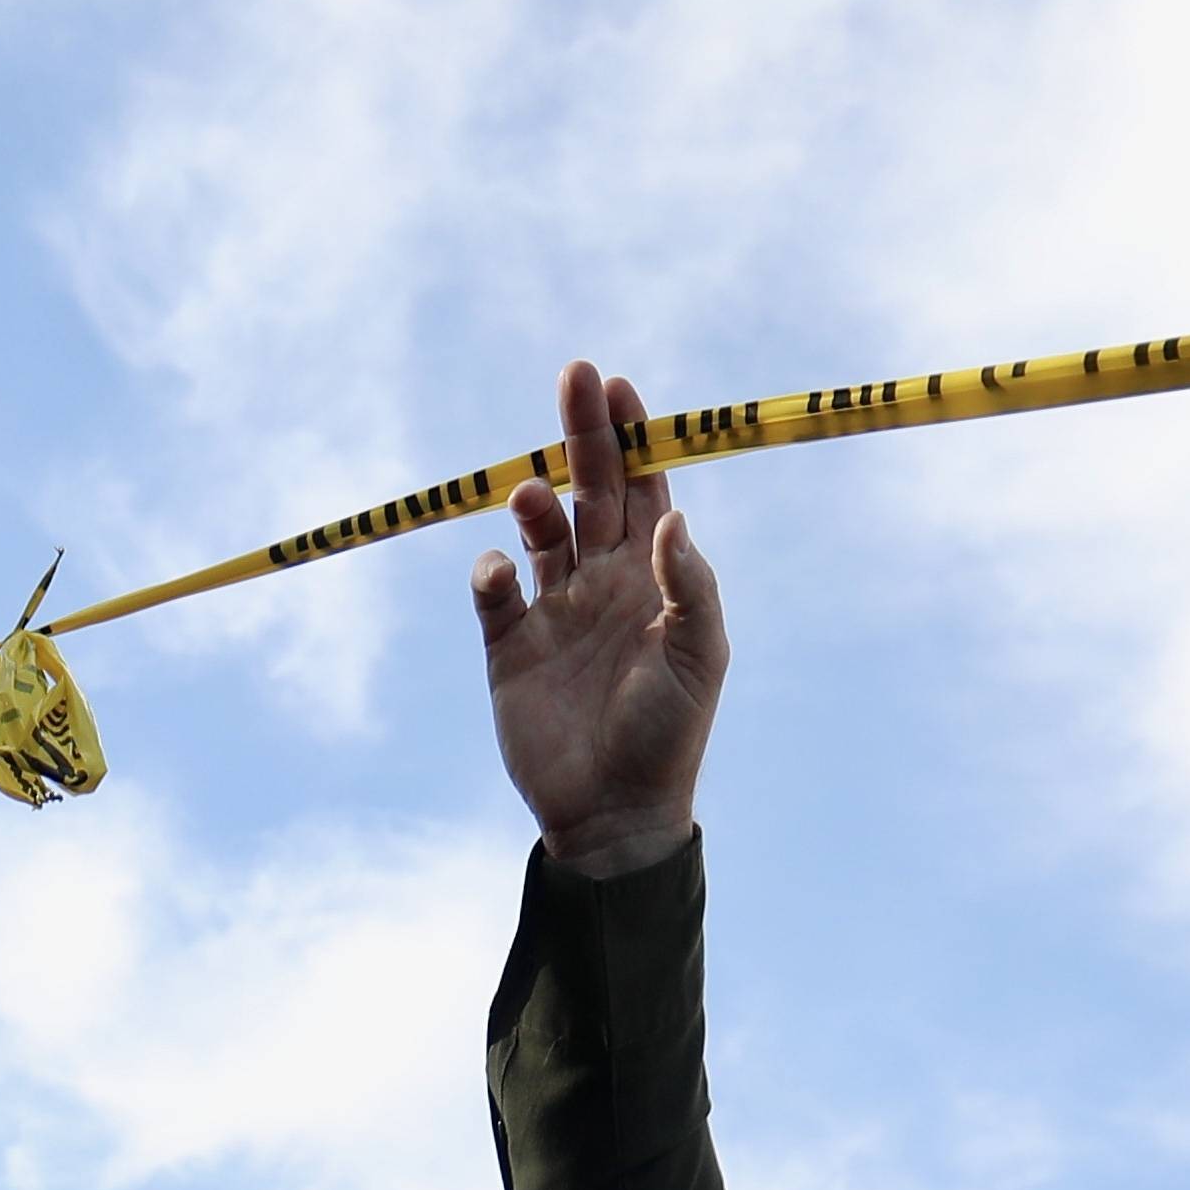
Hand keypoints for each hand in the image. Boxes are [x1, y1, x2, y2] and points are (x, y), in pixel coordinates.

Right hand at [473, 355, 726, 877]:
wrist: (613, 813)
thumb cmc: (670, 734)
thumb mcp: (698, 656)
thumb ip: (687, 585)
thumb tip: (671, 515)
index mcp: (651, 577)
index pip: (643, 489)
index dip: (633, 437)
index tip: (621, 388)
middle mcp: (600, 581)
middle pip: (588, 489)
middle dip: (581, 433)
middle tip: (572, 376)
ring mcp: (552, 612)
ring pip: (537, 531)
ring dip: (532, 502)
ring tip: (529, 492)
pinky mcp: (507, 648)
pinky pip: (493, 594)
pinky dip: (491, 573)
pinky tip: (500, 573)